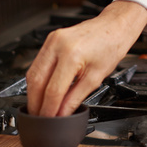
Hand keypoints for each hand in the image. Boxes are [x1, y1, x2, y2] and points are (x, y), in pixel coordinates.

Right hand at [25, 1, 146, 116]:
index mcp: (71, 54)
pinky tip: (42, 90)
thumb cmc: (111, 46)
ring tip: (39, 107)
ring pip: (33, 72)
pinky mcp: (51, 39)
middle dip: (35, 103)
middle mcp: (57, 45)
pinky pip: (38, 63)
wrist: (114, 25)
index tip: (48, 121)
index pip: (53, 90)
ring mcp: (52, 40)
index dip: (49, 110)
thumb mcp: (96, 77)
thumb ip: (75, 98)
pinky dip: (38, 79)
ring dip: (33, 93)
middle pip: (36, 82)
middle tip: (39, 118)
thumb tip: (62, 114)